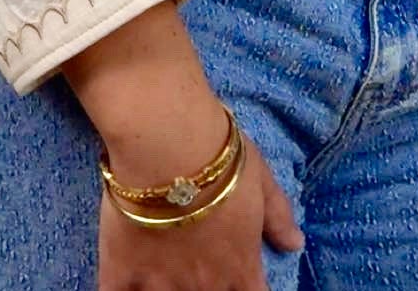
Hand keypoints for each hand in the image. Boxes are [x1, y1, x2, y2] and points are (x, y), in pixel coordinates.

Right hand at [97, 122, 304, 290]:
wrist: (168, 142)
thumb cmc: (219, 157)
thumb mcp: (260, 180)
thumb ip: (278, 217)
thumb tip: (296, 244)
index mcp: (240, 267)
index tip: (241, 283)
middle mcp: (204, 285)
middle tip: (198, 270)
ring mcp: (161, 284)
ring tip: (164, 277)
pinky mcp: (122, 273)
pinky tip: (124, 286)